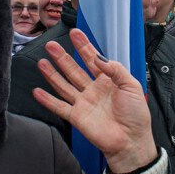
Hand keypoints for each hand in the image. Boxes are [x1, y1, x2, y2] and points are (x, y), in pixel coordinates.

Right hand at [33, 29, 157, 173]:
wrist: (131, 140)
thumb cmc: (136, 114)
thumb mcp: (132, 85)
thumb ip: (116, 70)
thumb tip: (99, 58)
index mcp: (109, 80)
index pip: (94, 59)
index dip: (84, 46)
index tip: (75, 33)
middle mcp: (94, 89)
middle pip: (75, 69)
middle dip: (63, 57)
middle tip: (51, 45)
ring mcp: (84, 102)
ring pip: (64, 85)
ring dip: (52, 74)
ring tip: (42, 61)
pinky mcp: (77, 117)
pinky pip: (59, 106)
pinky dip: (47, 100)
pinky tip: (37, 91)